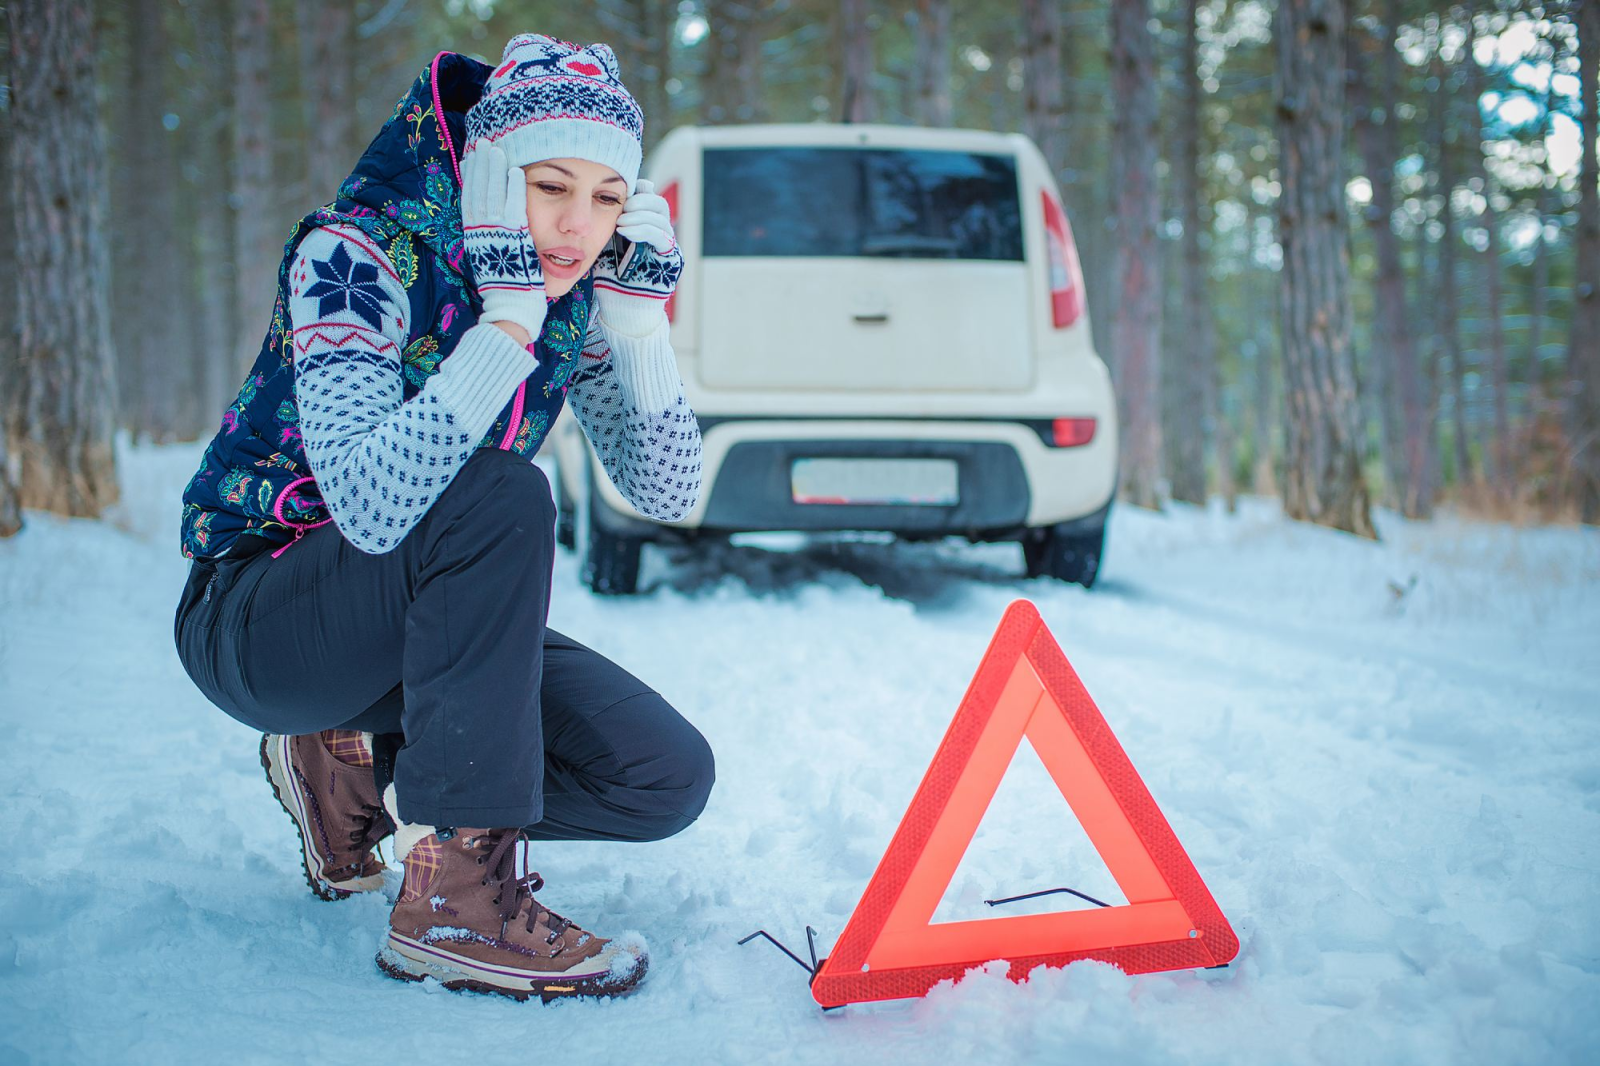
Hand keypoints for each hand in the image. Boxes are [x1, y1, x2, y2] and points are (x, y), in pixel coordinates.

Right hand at [461, 144, 546, 339]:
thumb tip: (488, 226)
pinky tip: (515, 172)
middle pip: (477, 192)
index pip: (468, 201)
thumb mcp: (490, 259)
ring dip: (494, 171)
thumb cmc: (506, 287)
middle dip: (479, 166)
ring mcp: (497, 234)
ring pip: (492, 195)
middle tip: (482, 144)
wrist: (511, 307)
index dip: (469, 179)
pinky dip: (513, 189)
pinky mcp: (515, 237)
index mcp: (473, 237)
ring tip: (497, 150)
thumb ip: (489, 239)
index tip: (470, 160)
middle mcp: (482, 233)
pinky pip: (514, 208)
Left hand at [593, 178, 682, 336]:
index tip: (621, 190)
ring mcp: (668, 247)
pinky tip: (625, 231)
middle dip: (641, 200)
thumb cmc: (611, 279)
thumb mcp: (606, 245)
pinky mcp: (671, 259)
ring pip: (661, 217)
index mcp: (646, 228)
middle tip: (622, 204)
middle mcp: (660, 234)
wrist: (622, 309)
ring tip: (620, 222)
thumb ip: (609, 224)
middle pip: (659, 204)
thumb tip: (596, 199)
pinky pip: (662, 237)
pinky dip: (644, 230)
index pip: (649, 200)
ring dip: (639, 215)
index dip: (638, 192)